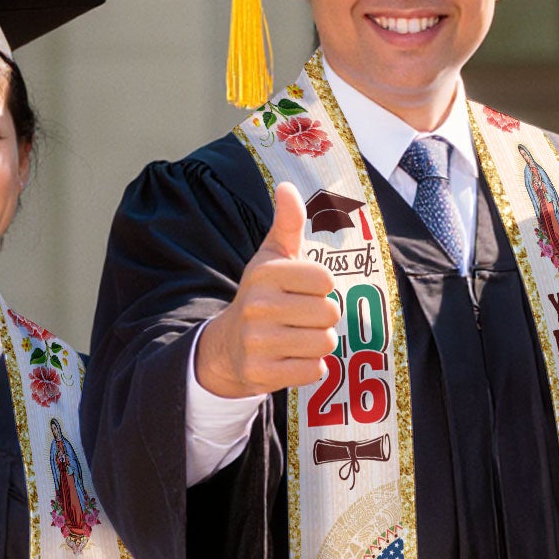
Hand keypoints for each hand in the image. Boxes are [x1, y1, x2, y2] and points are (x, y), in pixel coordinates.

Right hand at [193, 181, 342, 398]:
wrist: (228, 345)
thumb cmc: (262, 295)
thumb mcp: (272, 257)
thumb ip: (288, 223)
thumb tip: (288, 186)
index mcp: (265, 273)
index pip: (325, 279)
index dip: (321, 287)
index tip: (303, 290)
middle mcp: (258, 305)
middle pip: (329, 313)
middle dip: (323, 317)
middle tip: (301, 317)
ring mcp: (258, 342)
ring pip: (324, 343)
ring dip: (318, 343)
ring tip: (296, 337)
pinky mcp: (262, 373)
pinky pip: (314, 371)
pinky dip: (309, 367)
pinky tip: (290, 358)